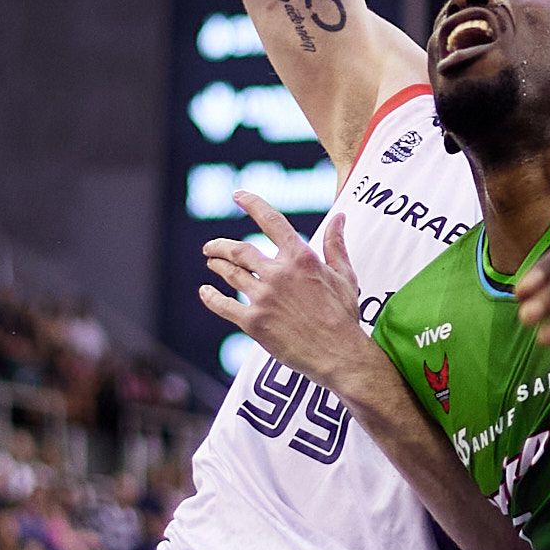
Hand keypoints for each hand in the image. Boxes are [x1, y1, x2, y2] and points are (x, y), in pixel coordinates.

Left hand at [201, 196, 380, 396]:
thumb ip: (336, 245)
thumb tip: (339, 218)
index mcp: (300, 258)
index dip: (253, 204)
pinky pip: (224, 306)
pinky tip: (205, 292)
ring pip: (231, 274)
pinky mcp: (253, 322)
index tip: (238, 196)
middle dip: (221, 246)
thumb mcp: (344, 276)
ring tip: (211, 263)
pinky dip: (211, 297)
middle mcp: (278, 274)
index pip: (272, 221)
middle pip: (240, 251)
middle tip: (210, 247)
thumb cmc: (344, 315)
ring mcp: (263, 298)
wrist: (338, 353)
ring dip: (217, 266)